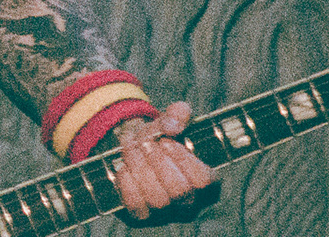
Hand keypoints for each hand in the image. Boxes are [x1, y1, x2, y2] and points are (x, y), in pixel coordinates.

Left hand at [111, 102, 217, 222]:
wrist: (134, 147)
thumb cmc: (158, 138)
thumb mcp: (168, 122)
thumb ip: (176, 115)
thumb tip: (175, 120)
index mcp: (203, 181)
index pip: (204, 180)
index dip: (183, 160)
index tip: (167, 141)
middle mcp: (188, 202)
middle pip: (180, 191)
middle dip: (158, 162)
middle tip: (145, 143)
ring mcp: (166, 212)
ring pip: (158, 199)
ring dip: (140, 169)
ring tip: (132, 149)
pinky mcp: (142, 214)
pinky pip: (136, 206)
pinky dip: (128, 184)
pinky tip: (124, 167)